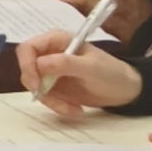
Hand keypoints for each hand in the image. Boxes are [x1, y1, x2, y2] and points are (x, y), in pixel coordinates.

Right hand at [21, 37, 141, 115]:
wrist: (125, 90)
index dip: (26, 65)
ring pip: (35, 87)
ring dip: (51, 101)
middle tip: (53, 101)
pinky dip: (57, 107)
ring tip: (72, 109)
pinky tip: (75, 110)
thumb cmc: (111, 72)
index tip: (36, 85)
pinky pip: (46, 98)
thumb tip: (39, 64)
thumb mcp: (90, 67)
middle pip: (27, 69)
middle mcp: (49, 54)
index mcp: (56, 40)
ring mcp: (51, 72)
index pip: (28, 49)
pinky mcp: (55, 88)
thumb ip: (65, 63)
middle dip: (38, 88)